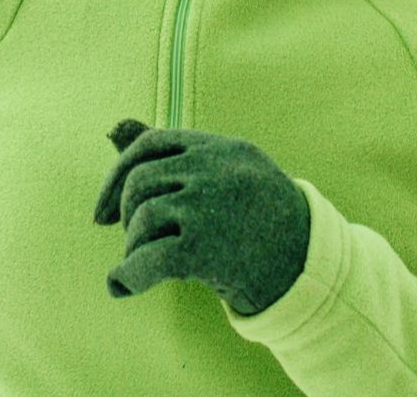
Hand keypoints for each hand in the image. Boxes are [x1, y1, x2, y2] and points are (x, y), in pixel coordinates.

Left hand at [93, 118, 309, 315]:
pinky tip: (121, 287)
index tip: (103, 211)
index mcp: (222, 148)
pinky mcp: (205, 248)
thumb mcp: (227, 174)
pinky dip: (127, 275)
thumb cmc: (264, 221)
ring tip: (144, 264)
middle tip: (133, 242)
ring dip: (132, 247)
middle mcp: (215, 170)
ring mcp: (210, 206)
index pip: (150, 143)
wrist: (313, 270)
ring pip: (142, 218)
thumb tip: (111, 129)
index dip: (118, 174)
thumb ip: (172, 154)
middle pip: (140, 182)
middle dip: (124, 214)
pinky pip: (146, 259)